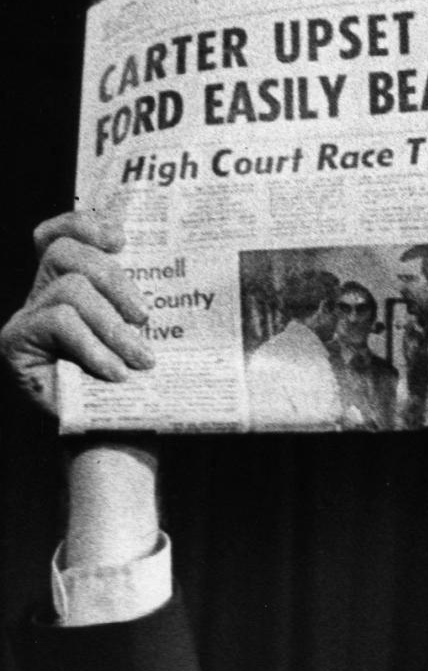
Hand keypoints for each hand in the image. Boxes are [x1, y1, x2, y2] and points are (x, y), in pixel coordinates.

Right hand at [0, 210, 154, 416]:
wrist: (116, 446)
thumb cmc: (136, 394)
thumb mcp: (145, 339)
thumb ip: (140, 304)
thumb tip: (170, 264)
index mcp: (71, 289)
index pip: (61, 235)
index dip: (85, 224)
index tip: (121, 239)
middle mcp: (42, 298)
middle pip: (66, 252)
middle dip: (114, 278)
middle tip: (145, 317)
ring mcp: (26, 320)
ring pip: (69, 288)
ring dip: (113, 325)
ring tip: (141, 360)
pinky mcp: (15, 344)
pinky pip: (59, 321)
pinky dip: (93, 345)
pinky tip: (115, 373)